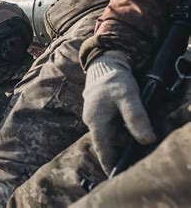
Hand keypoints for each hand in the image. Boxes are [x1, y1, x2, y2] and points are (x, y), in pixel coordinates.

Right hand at [82, 51, 155, 174]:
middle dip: (121, 150)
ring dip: (123, 138)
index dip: (109, 164)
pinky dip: (122, 129)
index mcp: (95, 121)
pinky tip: (133, 127)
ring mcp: (96, 116)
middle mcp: (92, 121)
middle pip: (108, 143)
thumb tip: (147, 140)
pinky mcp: (101, 112)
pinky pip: (112, 126)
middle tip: (137, 157)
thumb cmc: (114, 79)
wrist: (104, 63)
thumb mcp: (128, 96)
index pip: (102, 149)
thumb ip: (136, 118)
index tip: (116, 176)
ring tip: (138, 139)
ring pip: (112, 134)